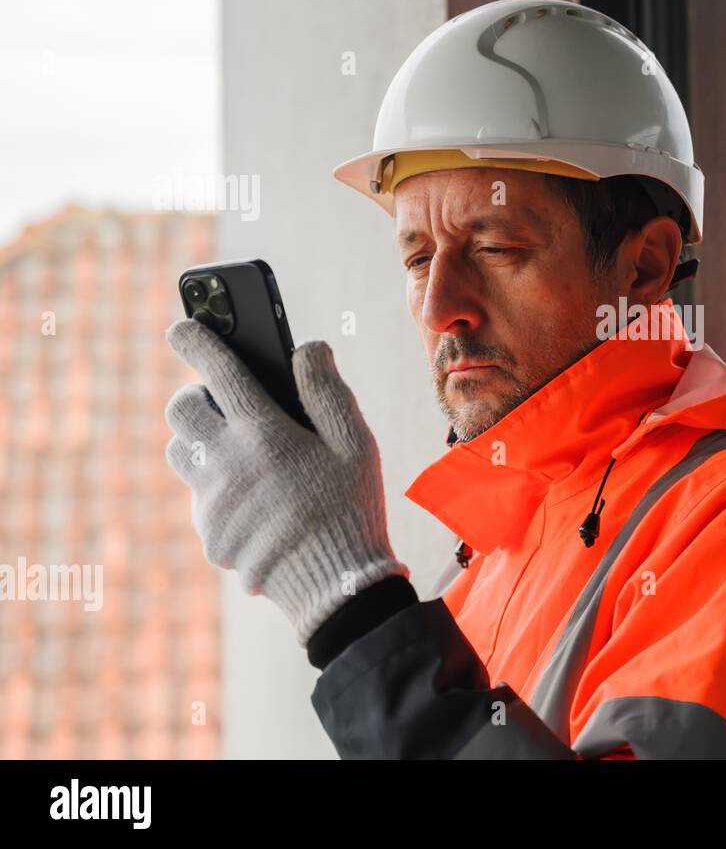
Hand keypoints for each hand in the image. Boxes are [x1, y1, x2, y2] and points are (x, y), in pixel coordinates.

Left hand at [163, 318, 407, 643]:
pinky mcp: (209, 533)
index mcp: (266, 433)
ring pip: (180, 451)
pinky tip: (255, 498)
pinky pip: (198, 495)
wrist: (337, 586)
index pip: (218, 371)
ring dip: (200, 439)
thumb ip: (327, 389)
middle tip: (221, 401)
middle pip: (179, 409)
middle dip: (194, 395)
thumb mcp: (356, 443)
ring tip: (238, 449)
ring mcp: (213, 501)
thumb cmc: (352, 506)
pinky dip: (217, 485)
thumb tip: (306, 347)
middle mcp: (229, 463)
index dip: (196, 341)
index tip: (181, 328)